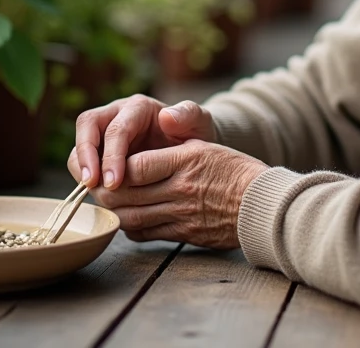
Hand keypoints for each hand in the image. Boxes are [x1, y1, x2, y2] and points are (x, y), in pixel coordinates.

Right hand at [68, 94, 216, 190]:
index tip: (114, 182)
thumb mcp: (200, 122)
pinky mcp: (102, 152)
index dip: (111, 154)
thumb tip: (167, 118)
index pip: (115, 127)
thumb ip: (189, 116)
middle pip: (86, 127)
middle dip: (85, 157)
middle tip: (92, 186)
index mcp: (138, 107)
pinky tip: (101, 200)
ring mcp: (106, 133)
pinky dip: (88, 180)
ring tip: (93, 194)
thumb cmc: (195, 133)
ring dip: (81, 169)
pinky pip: (84, 163)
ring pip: (79, 145)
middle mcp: (116, 115)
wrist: (192, 147)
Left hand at [89, 140, 267, 249]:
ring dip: (115, 211)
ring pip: (133, 217)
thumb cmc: (236, 170)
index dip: (117, 165)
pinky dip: (131, 227)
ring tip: (107, 202)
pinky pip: (147, 233)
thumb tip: (156, 125)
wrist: (263, 205)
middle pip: (129, 194)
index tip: (110, 163)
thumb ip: (175, 142)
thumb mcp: (206, 146)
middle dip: (107, 191)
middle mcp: (181, 189)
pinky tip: (128, 219)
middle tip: (96, 185)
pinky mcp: (184, 234)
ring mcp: (182, 214)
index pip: (138, 165)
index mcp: (186, 161)